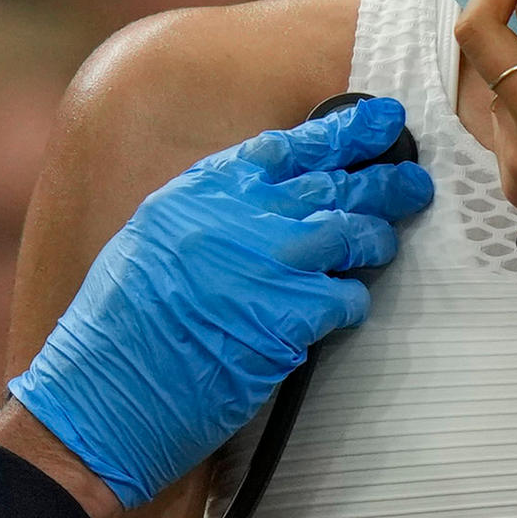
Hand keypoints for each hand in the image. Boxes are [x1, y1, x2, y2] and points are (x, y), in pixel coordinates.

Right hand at [6, 97, 433, 501]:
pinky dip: (351, 303)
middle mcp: (240, 216)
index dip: (340, 131)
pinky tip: (341, 312)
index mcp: (200, 192)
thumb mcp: (152, 243)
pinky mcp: (292, 319)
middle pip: (332, 183)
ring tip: (383, 244)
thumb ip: (210, 216)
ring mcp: (271, 264)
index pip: (287, 146)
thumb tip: (264, 206)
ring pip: (353, 233)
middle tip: (414, 180)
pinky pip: (347, 299)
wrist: (103, 396)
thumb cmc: (118, 332)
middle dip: (383, 179)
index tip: (376, 121)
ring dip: (375, 239)